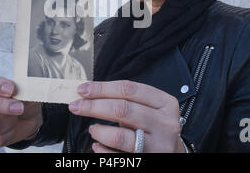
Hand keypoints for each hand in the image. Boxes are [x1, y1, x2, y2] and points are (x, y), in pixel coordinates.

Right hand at [0, 71, 42, 148]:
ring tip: (18, 115)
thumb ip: (21, 90)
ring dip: (10, 121)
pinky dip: (10, 133)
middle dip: (1, 105)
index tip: (12, 89)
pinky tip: (14, 127)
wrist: (29, 117)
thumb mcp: (26, 91)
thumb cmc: (23, 99)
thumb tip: (22, 93)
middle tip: (19, 107)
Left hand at [68, 80, 185, 152]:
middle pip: (122, 109)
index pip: (128, 89)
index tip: (82, 89)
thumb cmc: (155, 126)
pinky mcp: (149, 161)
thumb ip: (126, 99)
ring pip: (120, 136)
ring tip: (92, 129)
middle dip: (93, 106)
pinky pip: (118, 158)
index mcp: (165, 103)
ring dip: (99, 131)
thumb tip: (89, 92)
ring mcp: (158, 146)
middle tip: (76, 106)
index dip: (102, 88)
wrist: (174, 153)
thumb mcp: (149, 107)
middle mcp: (165, 124)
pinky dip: (103, 151)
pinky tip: (97, 145)